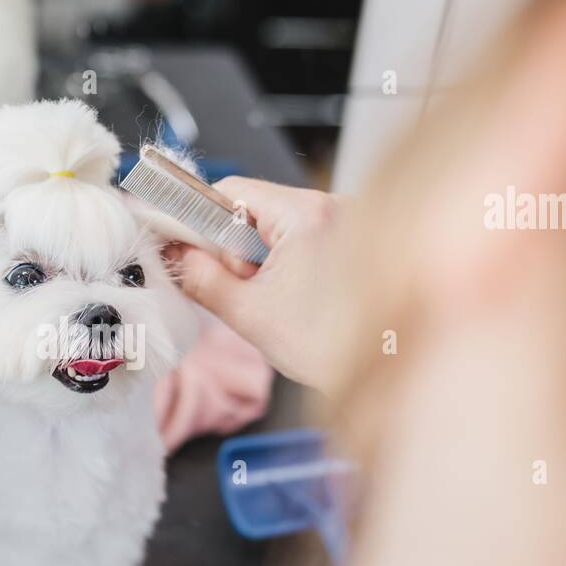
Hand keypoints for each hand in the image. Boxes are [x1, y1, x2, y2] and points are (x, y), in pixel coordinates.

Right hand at [166, 178, 348, 390]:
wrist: (389, 373)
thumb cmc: (333, 347)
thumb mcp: (250, 314)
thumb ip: (203, 279)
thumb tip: (175, 256)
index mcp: (307, 214)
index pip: (231, 191)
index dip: (197, 217)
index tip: (179, 242)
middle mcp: (332, 207)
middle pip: (253, 206)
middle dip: (231, 246)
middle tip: (234, 284)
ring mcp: (346, 221)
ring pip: (275, 224)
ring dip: (256, 257)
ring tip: (266, 295)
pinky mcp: (353, 239)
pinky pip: (300, 237)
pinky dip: (281, 261)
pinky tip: (286, 292)